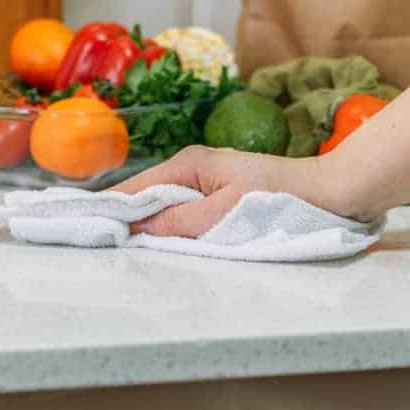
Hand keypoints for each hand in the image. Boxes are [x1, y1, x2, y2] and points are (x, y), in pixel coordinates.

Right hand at [111, 146, 352, 237]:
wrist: (327, 193)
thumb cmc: (279, 199)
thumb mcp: (224, 214)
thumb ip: (180, 222)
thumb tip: (138, 226)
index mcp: (188, 165)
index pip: (136, 187)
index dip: (109, 207)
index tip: (82, 225)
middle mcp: (191, 169)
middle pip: (145, 196)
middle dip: (122, 217)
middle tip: (94, 242)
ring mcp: (204, 182)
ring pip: (162, 206)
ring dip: (144, 224)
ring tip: (115, 244)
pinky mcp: (217, 196)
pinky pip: (182, 212)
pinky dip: (167, 225)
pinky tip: (156, 241)